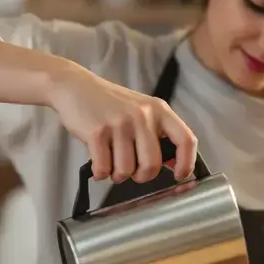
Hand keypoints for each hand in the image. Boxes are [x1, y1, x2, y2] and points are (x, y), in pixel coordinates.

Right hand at [49, 64, 196, 183]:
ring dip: (117, 174)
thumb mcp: (141, 111)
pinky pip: (103, 168)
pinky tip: (98, 163)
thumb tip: (174, 165)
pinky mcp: (97, 132)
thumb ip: (157, 134)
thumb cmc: (111, 105)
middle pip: (152, 165)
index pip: (186, 139)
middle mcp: (142, 115)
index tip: (180, 176)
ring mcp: (119, 123)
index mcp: (159, 110)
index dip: (187, 163)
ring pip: (126, 170)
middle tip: (134, 173)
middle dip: (142, 177)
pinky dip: (100, 172)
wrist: (76, 87)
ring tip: (111, 162)